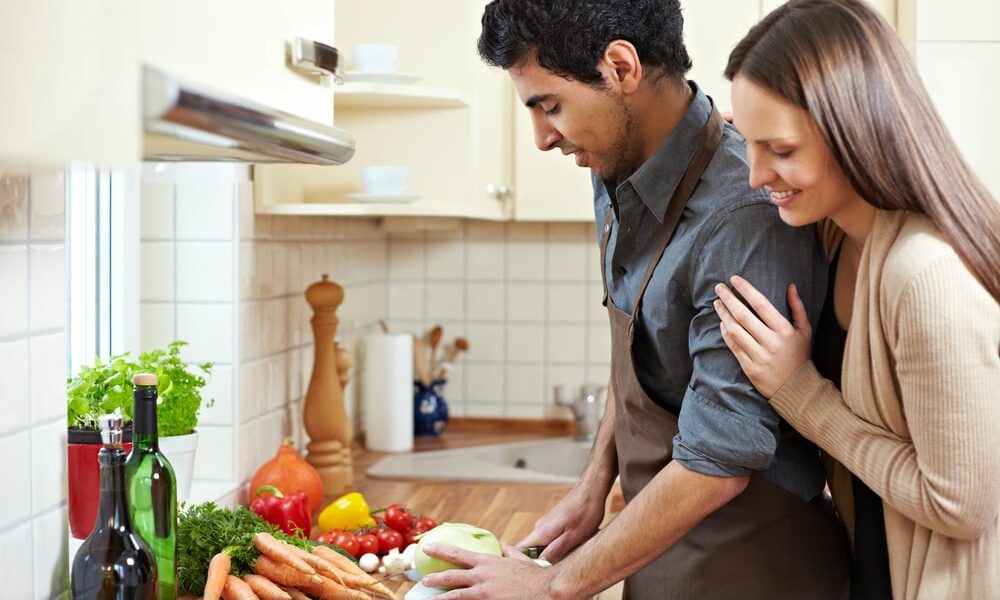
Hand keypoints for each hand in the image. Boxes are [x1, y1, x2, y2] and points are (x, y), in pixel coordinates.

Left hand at [421, 543, 556, 599]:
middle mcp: (482, 575)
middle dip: (435, 578)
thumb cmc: (534, 577)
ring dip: (439, 598)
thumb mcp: (520, 560)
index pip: (457, 553)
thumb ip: (509, 551)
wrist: (545, 591)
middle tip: (423, 580)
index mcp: (488, 562)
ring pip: (454, 595)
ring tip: (427, 599)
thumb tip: (503, 544)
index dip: (440, 550)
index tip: (427, 548)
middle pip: (451, 576)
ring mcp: (483, 592)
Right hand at [516, 484, 604, 561]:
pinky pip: (552, 538)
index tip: (532, 573)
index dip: (521, 563)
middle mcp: (540, 527)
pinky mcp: (554, 522)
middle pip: (533, 551)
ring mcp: (547, 524)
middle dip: (543, 562)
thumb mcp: (573, 537)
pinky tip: (575, 543)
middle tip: (558, 569)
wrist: (591, 490)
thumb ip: (555, 551)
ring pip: (544, 545)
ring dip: (555, 553)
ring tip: (571, 554)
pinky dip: (561, 544)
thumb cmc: (585, 512)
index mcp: (541, 532)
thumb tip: (540, 564)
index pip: (520, 550)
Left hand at [713, 275, 811, 397]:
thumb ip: (798, 307)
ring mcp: (759, 356)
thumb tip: (791, 285)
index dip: (746, 290)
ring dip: (723, 315)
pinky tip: (722, 323)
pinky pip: (733, 346)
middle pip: (743, 316)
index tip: (734, 279)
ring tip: (717, 303)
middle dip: (729, 299)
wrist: (796, 388)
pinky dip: (725, 333)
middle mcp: (771, 342)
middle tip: (718, 287)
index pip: (761, 304)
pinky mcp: (749, 367)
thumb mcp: (804, 331)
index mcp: (784, 330)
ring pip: (735, 330)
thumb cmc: (800, 354)